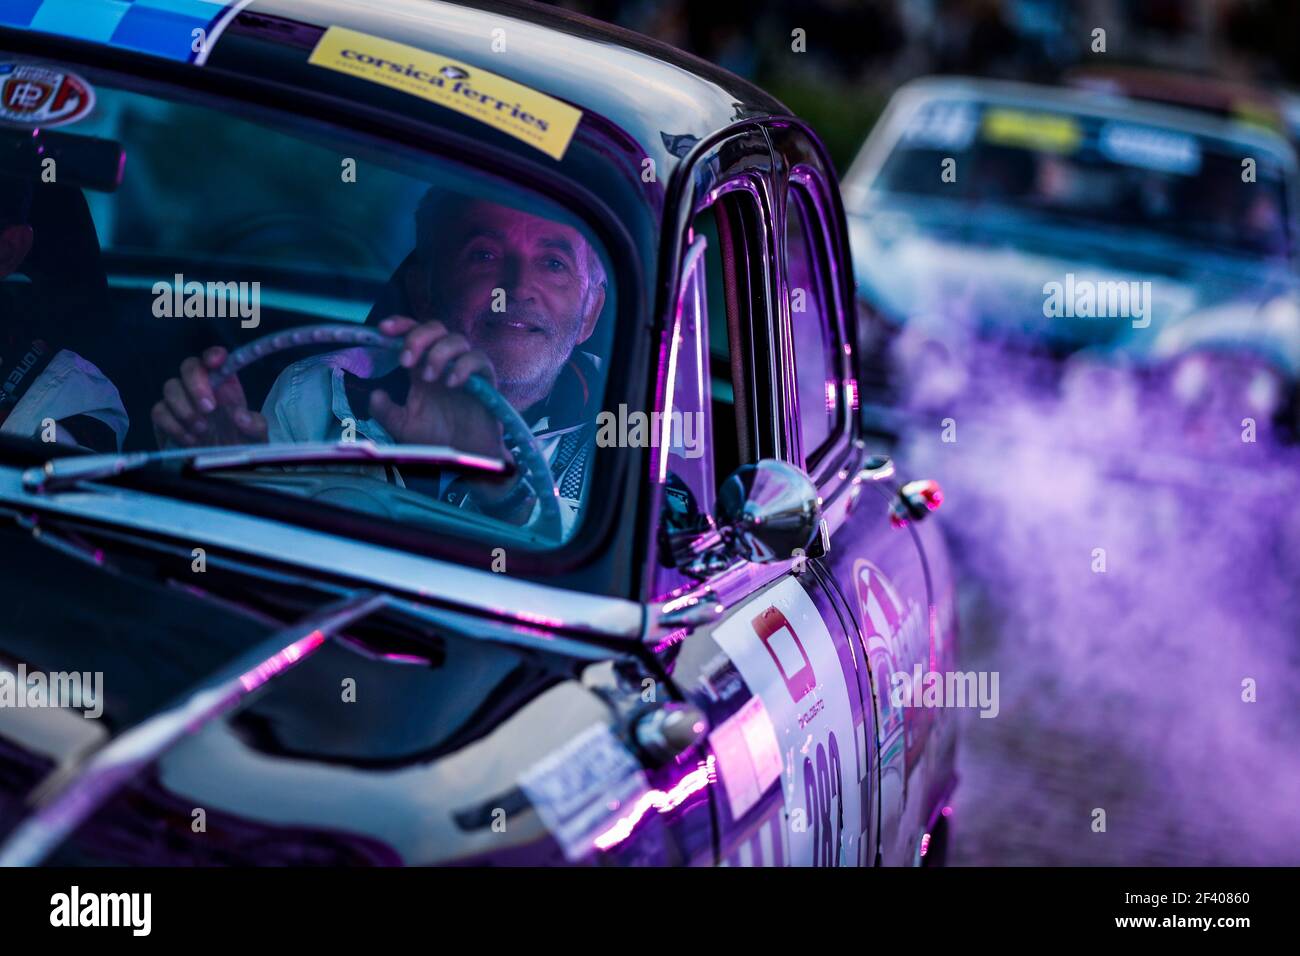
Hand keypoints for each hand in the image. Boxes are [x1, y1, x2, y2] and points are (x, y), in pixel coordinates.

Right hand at [151, 347, 267, 447]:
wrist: (221, 469)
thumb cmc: (240, 445)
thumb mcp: (256, 438)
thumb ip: (254, 425)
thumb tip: (240, 416)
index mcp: (225, 384)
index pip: (215, 359)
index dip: (213, 355)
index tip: (215, 363)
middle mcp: (201, 387)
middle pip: (188, 367)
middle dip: (196, 385)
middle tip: (209, 408)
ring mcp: (180, 401)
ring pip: (170, 387)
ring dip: (185, 409)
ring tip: (203, 430)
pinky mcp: (164, 419)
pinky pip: (159, 412)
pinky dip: (174, 426)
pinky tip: (190, 440)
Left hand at [369, 316, 505, 459]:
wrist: (464, 457)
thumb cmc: (436, 439)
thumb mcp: (402, 427)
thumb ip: (385, 411)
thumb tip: (375, 394)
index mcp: (422, 367)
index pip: (413, 333)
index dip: (400, 325)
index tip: (383, 329)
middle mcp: (444, 363)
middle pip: (435, 328)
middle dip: (417, 337)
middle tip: (405, 361)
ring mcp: (465, 369)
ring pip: (457, 339)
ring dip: (438, 353)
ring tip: (428, 378)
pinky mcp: (486, 380)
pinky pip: (478, 360)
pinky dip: (463, 367)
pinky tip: (451, 384)